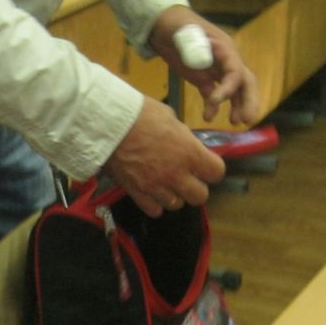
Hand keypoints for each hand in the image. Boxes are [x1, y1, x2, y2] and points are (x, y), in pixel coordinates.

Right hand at [104, 96, 225, 216]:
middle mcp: (177, 175)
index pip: (217, 172)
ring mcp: (157, 187)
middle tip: (186, 176)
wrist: (108, 125)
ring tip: (166, 183)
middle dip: (196, 187)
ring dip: (174, 195)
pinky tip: (151, 191)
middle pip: (200, 196)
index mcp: (190, 153)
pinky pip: (154, 210)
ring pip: (177, 205)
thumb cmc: (140, 114)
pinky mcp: (137, 194)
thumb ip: (182, 137)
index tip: (204, 164)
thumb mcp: (170, 117)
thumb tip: (184, 143)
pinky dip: (155, 203)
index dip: (211, 168)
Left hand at [149, 5, 259, 124]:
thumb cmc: (175, 25)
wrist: (162, 26)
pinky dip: (214, 107)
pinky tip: (208, 117)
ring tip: (235, 123)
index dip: (229, 88)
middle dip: (249, 100)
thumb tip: (204, 60)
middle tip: (247, 120)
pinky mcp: (204, 79)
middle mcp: (225, 61)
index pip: (235, 71)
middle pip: (245, 82)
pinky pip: (214, 95)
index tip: (214, 100)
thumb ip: (193, 45)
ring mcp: (216, 71)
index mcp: (224, 49)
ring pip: (234, 91)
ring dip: (236, 106)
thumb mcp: (184, 31)